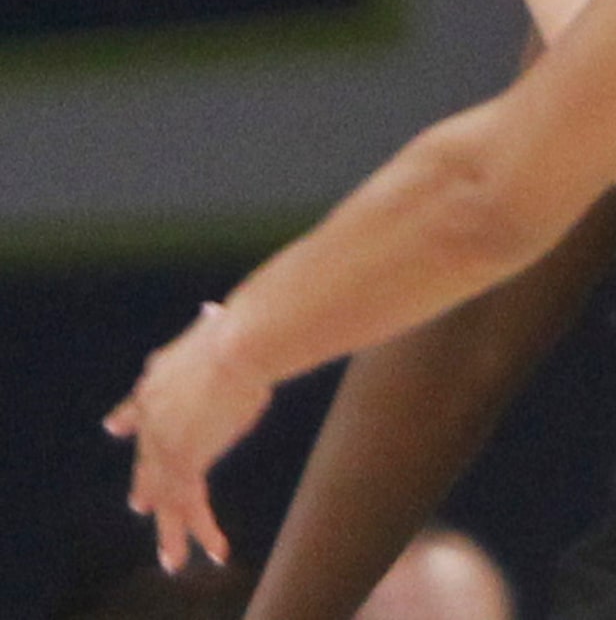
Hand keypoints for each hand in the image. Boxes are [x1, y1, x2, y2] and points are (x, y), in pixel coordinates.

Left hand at [102, 303, 271, 573]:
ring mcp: (164, 440)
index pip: (138, 405)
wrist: (241, 344)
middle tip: (140, 505)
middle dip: (146, 484)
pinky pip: (192, 506)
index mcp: (158, 376)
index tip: (116, 428)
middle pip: (148, 458)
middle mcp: (153, 411)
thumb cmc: (243, 329)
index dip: (128, 421)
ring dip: (172, 530)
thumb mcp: (220, 328)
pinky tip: (216, 550)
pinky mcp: (184, 461)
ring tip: (173, 559)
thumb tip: (215, 312)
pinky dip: (203, 530)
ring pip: (166, 494)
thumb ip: (214, 329)